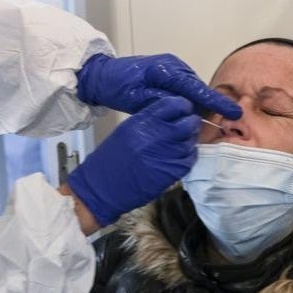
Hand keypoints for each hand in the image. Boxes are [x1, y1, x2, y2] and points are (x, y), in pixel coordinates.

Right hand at [66, 96, 200, 225]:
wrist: (102, 187)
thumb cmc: (110, 159)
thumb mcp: (126, 131)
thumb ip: (149, 122)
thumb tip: (170, 116)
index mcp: (141, 122)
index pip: (172, 105)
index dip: (182, 105)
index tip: (184, 108)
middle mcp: (155, 136)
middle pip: (186, 123)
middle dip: (190, 123)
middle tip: (188, 125)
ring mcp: (164, 155)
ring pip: (190, 141)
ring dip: (189, 140)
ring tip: (182, 142)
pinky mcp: (170, 173)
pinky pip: (189, 160)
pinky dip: (188, 157)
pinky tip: (181, 156)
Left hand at [76, 53, 241, 118]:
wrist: (103, 75)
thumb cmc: (117, 86)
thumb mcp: (138, 99)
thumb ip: (164, 103)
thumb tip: (186, 110)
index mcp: (166, 69)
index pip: (196, 88)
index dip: (215, 102)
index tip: (233, 112)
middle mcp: (174, 66)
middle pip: (198, 89)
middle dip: (210, 106)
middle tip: (219, 125)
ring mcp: (173, 68)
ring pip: (194, 90)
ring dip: (199, 105)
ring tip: (206, 123)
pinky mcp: (170, 74)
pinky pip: (186, 89)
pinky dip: (190, 101)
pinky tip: (190, 114)